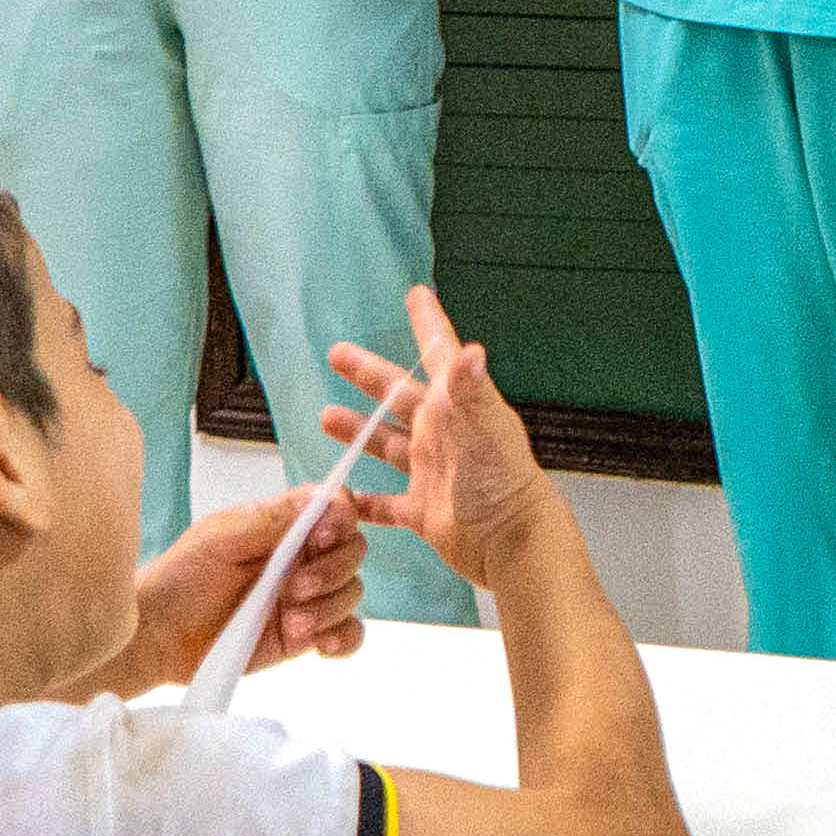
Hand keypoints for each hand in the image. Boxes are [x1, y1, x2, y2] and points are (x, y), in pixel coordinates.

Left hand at [125, 485, 371, 688]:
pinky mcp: (307, 635)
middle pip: (352, 550)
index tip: (322, 536)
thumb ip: (270, 519)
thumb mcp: (219, 536)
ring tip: (293, 622)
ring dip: (330, 607)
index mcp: (283, 525)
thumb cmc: (180, 577)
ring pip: (352, 592)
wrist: (159, 634)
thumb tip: (318, 499)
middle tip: (296, 588)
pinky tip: (320, 643)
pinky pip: (349, 633)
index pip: (334, 507)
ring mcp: (307, 597)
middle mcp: (302, 557)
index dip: (341, 517)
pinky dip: (344, 638)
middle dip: (333, 569)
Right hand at [322, 287, 554, 598]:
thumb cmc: (503, 482)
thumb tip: (470, 348)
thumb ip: (472, 390)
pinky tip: (337, 493)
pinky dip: (361, 500)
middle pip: (398, 396)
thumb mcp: (487, 428)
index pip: (439, 353)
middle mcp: (442, 434)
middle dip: (369, 374)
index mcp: (456, 407)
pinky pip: (384, 504)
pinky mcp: (422, 510)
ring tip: (325, 416)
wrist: (510, 543)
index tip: (416, 292)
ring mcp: (431, 471)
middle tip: (336, 353)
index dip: (427, 323)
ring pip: (386, 445)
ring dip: (358, 431)